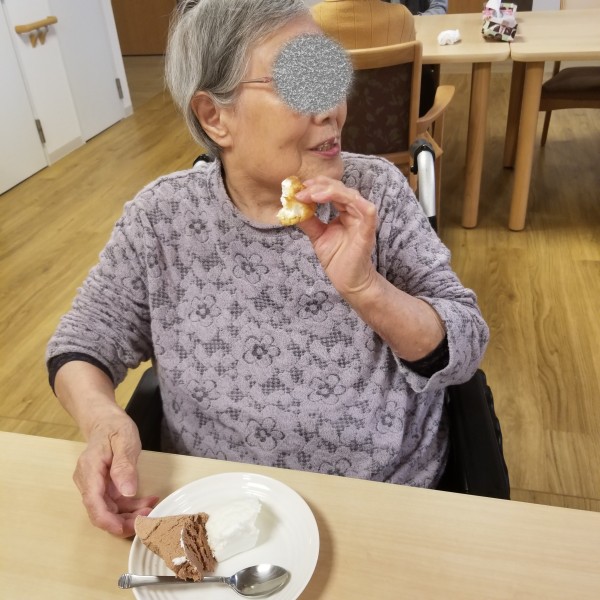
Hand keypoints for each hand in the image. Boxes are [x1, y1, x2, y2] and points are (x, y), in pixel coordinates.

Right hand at [73, 413, 158, 536]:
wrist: (105, 419)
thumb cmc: (114, 426)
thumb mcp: (124, 440)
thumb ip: (124, 466)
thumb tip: (127, 491)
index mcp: (90, 470)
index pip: (93, 503)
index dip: (108, 521)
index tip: (126, 528)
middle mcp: (88, 481)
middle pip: (101, 511)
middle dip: (123, 520)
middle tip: (148, 518)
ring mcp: (94, 484)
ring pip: (110, 509)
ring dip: (130, 514)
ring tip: (151, 508)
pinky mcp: (103, 486)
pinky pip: (115, 501)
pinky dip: (131, 504)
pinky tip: (148, 501)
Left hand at [295, 176, 377, 297]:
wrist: (348, 282)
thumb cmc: (337, 260)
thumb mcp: (317, 236)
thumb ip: (308, 221)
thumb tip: (292, 207)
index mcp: (345, 212)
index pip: (332, 191)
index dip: (316, 186)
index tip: (298, 188)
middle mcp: (355, 212)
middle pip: (340, 188)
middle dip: (319, 186)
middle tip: (301, 191)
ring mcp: (362, 220)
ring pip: (351, 195)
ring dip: (330, 191)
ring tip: (311, 194)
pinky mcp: (368, 230)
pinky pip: (367, 210)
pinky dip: (351, 200)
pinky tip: (331, 199)